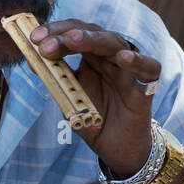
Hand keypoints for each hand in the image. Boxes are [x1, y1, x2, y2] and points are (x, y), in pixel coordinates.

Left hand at [29, 18, 160, 175]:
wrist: (115, 149)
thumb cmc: (93, 120)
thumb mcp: (69, 98)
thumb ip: (56, 80)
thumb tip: (34, 61)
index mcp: (91, 57)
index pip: (74, 34)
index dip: (55, 33)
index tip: (33, 39)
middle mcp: (110, 58)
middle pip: (92, 34)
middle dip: (66, 35)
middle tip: (45, 44)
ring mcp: (128, 70)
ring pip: (116, 44)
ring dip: (93, 40)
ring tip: (73, 39)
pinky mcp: (146, 88)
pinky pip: (149, 68)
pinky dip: (138, 61)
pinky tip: (123, 58)